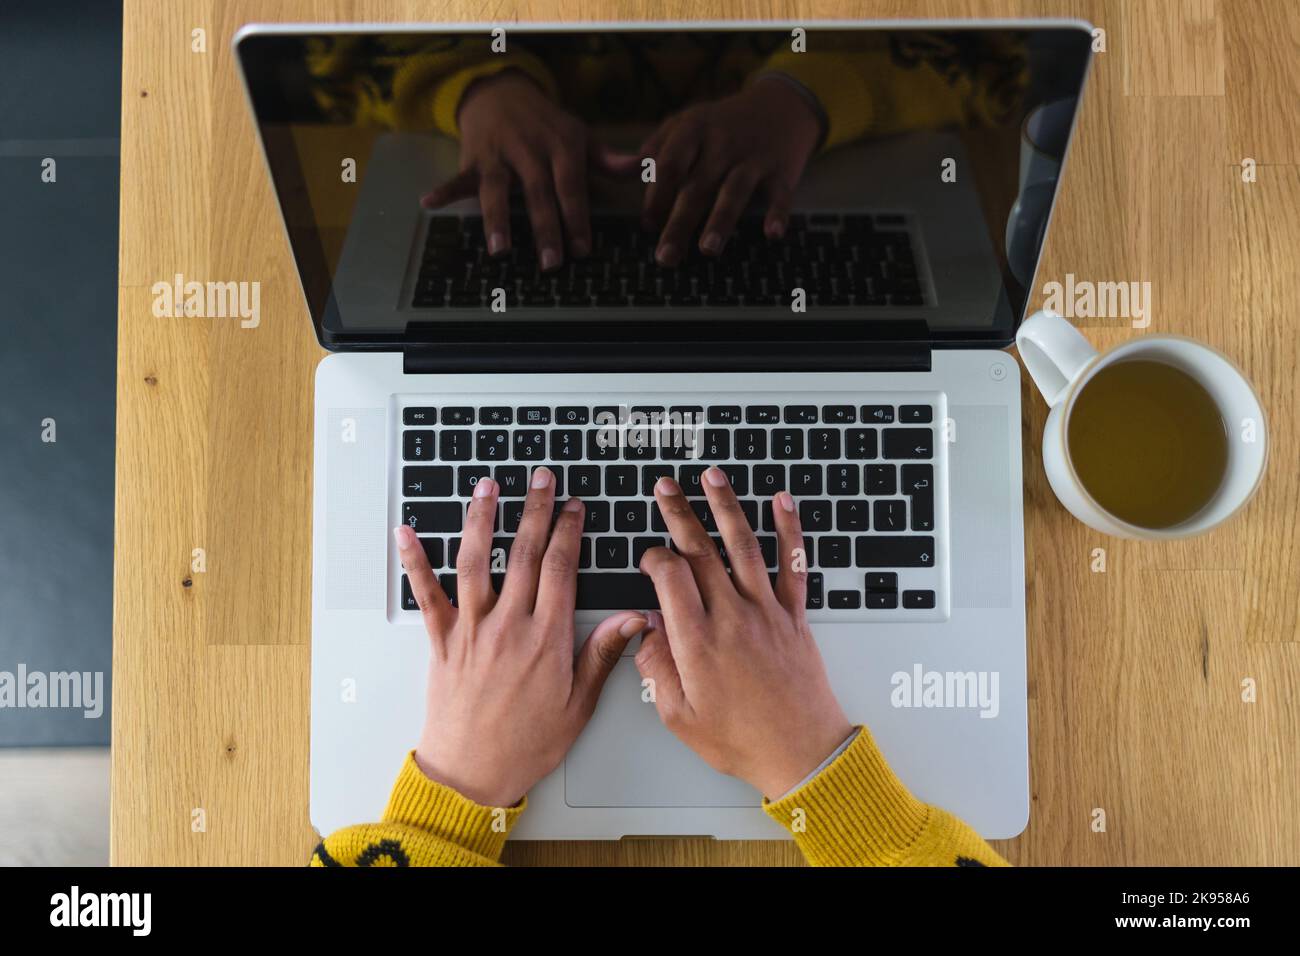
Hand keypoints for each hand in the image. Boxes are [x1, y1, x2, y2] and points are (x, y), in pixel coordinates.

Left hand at [394, 468, 646, 806]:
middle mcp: (509, 626)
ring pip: (477, 561)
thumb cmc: (526, 746)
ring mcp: (472, 630)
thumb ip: (602, 655)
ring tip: (488, 486)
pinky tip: (408, 533)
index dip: (570, 531)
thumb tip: (634, 618)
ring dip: (482, 519)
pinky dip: (415, 562)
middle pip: (525, 553)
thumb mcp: (579, 705)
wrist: (470, 775)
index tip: (575, 507)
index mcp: (547, 639)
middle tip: (542, 479)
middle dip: (536, 510)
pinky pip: (426, 595)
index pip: (562, 568)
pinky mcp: (442, 642)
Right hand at [421, 72, 623, 268]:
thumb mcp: (580, 136)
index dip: (576, 218)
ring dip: (497, 219)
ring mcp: (499, 154)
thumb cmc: (547, 124)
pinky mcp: (473, 157)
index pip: (571, 187)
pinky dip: (444, 189)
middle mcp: (530, 149)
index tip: (582, 250)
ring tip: (500, 249)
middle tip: (551, 263)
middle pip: (538, 193)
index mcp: (561, 146)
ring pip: (497, 189)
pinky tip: (429, 203)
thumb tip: (643, 170)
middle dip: (544, 228)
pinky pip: (458, 176)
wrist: (502, 90)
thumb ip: (609, 160)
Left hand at [628, 77, 823, 264]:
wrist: (781, 105)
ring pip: (734, 192)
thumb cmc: (723, 123)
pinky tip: (773, 234)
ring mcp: (753, 157)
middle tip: (666, 257)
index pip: (669, 165)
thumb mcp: (688, 122)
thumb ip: (657, 146)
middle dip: (679, 224)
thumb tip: (625, 170)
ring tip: (707, 250)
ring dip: (720, 222)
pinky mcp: (782, 171)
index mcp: (694, 129)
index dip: (656, 196)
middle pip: (696, 187)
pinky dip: (778, 214)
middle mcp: (723, 142)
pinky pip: (780, 195)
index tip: (647, 224)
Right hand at [636, 468, 851, 798]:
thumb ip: (657, 667)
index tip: (647, 556)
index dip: (654, 557)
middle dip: (679, 513)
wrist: (801, 754)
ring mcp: (766, 612)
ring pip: (742, 546)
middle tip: (665, 487)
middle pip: (700, 551)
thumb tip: (647, 629)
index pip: (669, 576)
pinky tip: (781, 501)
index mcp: (697, 642)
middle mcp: (732, 617)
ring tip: (711, 476)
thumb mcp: (679, 715)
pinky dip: (788, 529)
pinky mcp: (794, 616)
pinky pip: (792, 564)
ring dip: (725, 506)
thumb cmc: (740, 740)